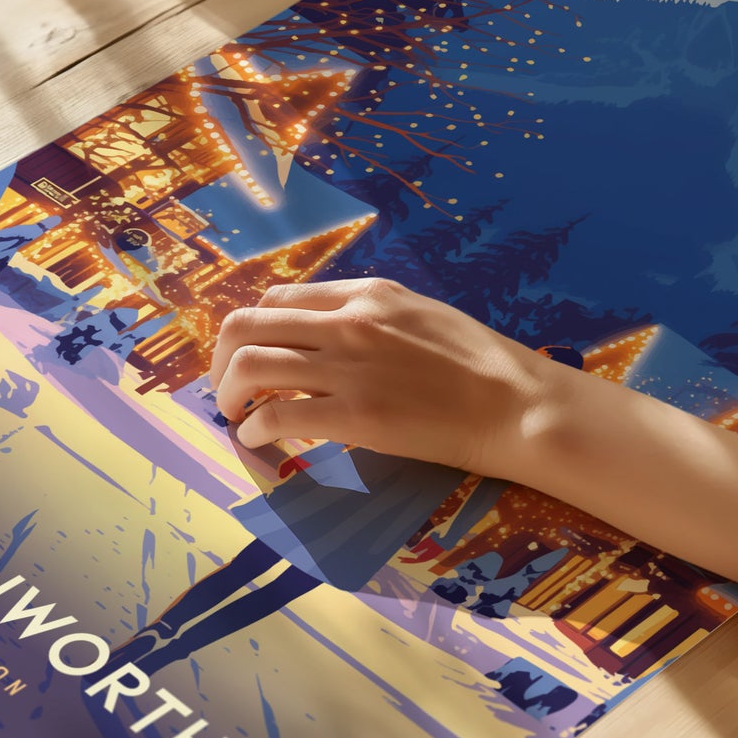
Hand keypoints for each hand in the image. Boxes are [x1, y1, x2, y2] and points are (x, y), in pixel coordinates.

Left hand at [208, 278, 557, 472]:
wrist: (516, 403)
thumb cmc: (479, 364)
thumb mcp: (420, 315)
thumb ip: (370, 318)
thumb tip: (328, 337)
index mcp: (365, 294)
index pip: (279, 298)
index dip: (253, 329)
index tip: (250, 356)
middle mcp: (348, 321)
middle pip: (248, 324)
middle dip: (222, 358)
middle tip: (226, 388)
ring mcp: (348, 367)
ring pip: (250, 365)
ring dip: (228, 393)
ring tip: (235, 416)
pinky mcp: (354, 415)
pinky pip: (276, 416)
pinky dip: (254, 430)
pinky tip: (258, 442)